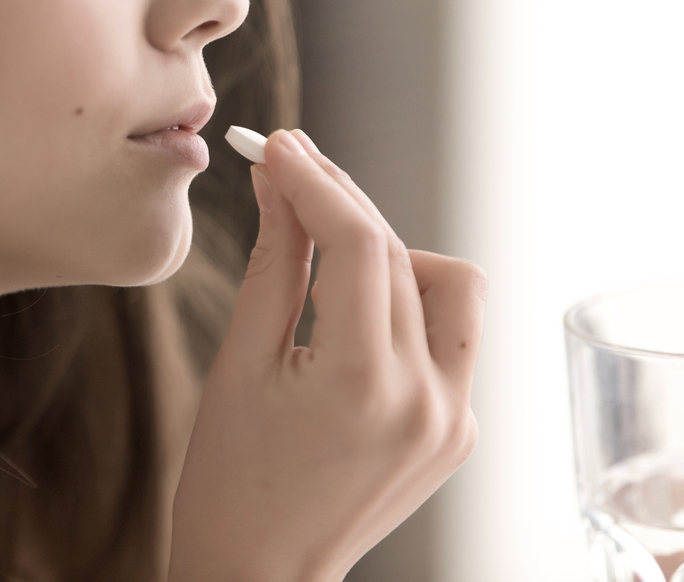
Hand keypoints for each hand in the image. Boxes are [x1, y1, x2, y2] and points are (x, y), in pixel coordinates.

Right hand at [169, 129, 486, 581]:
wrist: (260, 570)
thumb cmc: (229, 480)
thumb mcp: (240, 362)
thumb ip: (274, 262)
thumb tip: (279, 184)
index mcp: (363, 385)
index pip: (360, 245)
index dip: (316, 183)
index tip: (279, 148)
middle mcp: (428, 401)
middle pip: (401, 254)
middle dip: (343, 203)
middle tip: (289, 171)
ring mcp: (453, 419)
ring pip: (448, 286)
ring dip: (391, 253)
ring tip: (327, 260)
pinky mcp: (458, 430)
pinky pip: (448, 336)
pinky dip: (405, 306)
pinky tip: (352, 315)